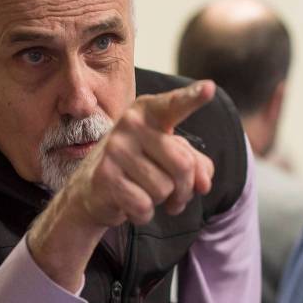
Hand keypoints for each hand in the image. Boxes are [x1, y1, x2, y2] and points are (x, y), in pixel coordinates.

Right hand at [28, 80, 215, 289]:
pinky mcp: (105, 176)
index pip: (174, 106)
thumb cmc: (140, 167)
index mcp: (149, 112)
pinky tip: (130, 204)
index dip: (192, 98)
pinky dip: (143, 214)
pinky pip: (144, 206)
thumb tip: (203, 184)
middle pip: (183, 165)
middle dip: (185, 188)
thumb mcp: (171, 158)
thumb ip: (196, 165)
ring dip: (162, 201)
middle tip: (174, 193)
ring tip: (145, 193)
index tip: (209, 88)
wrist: (92, 188)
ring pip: (164, 189)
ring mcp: (115, 149)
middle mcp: (130, 124)